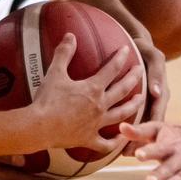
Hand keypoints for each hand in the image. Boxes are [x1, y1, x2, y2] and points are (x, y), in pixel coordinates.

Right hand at [0, 93, 59, 179]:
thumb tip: (22, 161)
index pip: (16, 179)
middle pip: (18, 174)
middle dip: (38, 175)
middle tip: (59, 174)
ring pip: (16, 161)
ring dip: (33, 161)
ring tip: (54, 158)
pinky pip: (12, 146)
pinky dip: (25, 145)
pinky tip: (38, 137)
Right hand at [32, 34, 143, 153]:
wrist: (39, 127)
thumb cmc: (47, 100)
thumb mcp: (55, 72)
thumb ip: (64, 53)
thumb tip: (70, 35)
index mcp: (93, 89)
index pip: (112, 69)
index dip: (120, 58)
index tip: (127, 49)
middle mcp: (99, 106)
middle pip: (122, 90)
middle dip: (134, 78)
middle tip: (141, 70)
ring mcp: (96, 124)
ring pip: (121, 115)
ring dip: (133, 106)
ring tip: (141, 100)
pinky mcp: (89, 139)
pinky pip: (106, 144)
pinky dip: (115, 142)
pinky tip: (121, 139)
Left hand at [125, 36, 167, 155]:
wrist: (138, 46)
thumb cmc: (145, 50)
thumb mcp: (154, 58)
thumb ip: (156, 73)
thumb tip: (156, 92)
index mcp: (161, 94)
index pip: (157, 115)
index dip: (150, 129)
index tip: (142, 141)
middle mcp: (156, 102)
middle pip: (150, 126)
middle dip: (141, 140)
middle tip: (130, 154)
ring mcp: (148, 104)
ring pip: (143, 125)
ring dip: (135, 139)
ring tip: (123, 154)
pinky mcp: (139, 104)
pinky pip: (135, 119)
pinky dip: (129, 130)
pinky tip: (117, 142)